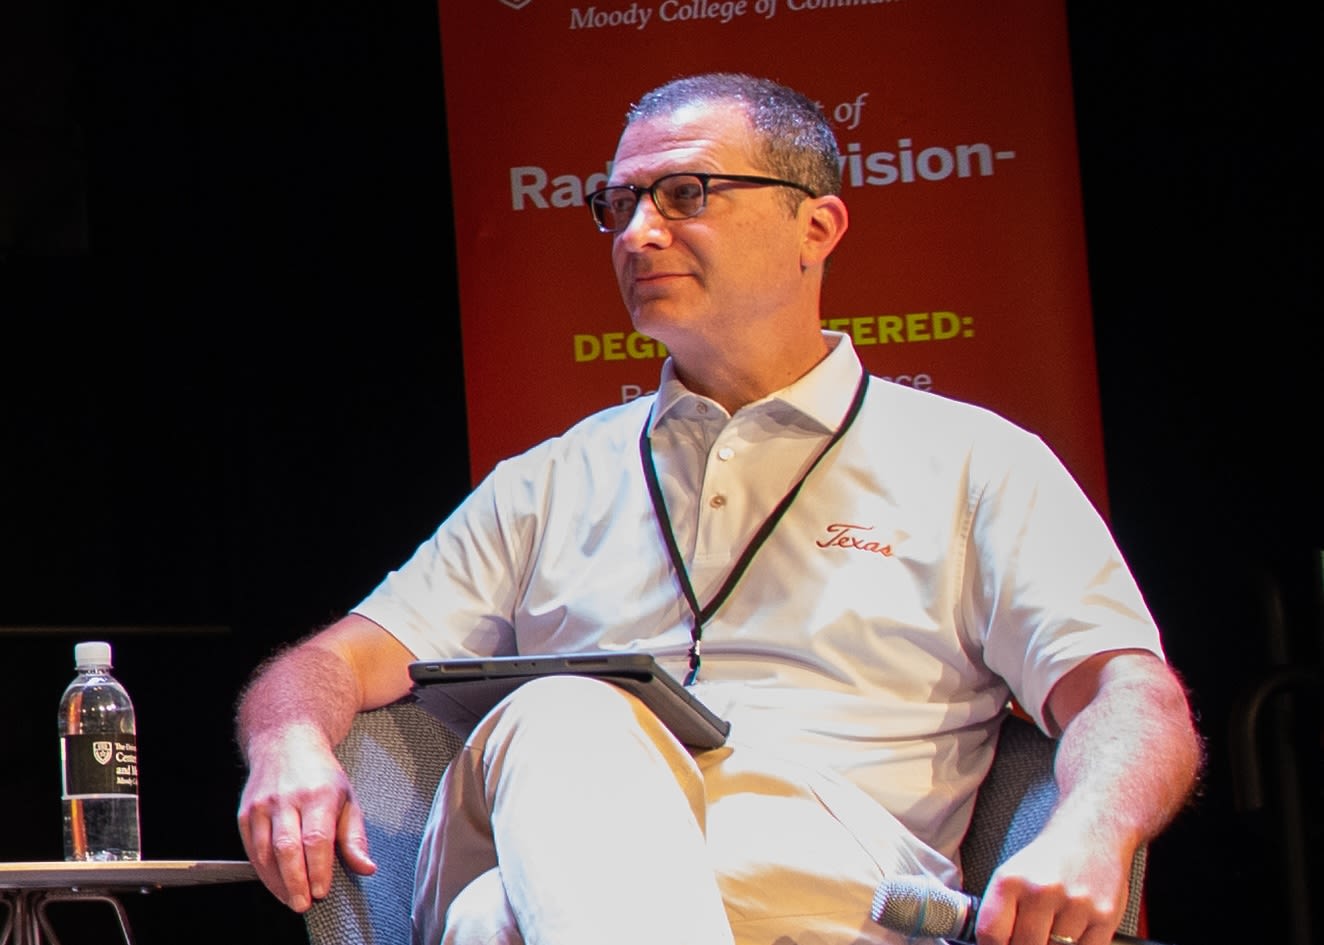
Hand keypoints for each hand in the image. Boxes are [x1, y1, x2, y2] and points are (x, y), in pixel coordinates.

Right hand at [236, 723, 375, 911]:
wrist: (286, 741)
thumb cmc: (321, 774)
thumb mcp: (348, 798)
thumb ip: (355, 838)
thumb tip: (366, 868)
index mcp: (320, 794)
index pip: (317, 838)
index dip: (318, 869)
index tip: (321, 891)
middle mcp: (289, 798)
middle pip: (288, 848)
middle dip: (296, 881)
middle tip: (303, 904)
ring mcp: (264, 804)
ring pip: (265, 852)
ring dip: (277, 881)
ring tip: (291, 898)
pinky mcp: (246, 811)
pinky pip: (251, 848)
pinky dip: (263, 871)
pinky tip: (275, 883)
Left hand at [973, 828, 1130, 944]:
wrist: (1092, 831)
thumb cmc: (1049, 858)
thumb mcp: (1013, 874)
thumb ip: (1001, 911)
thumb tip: (994, 944)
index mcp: (1011, 881)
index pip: (991, 933)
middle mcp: (1042, 891)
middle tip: (1030, 935)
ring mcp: (1075, 905)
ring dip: (1053, 944)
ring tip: (1054, 927)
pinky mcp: (1104, 916)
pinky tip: (1074, 930)